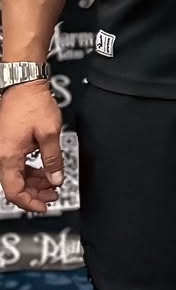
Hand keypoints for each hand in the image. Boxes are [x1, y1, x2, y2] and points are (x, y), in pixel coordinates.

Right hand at [0, 81, 63, 212]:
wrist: (24, 84)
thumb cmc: (32, 103)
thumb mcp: (49, 133)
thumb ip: (53, 159)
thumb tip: (56, 178)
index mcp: (7, 156)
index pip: (14, 191)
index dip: (29, 202)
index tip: (44, 206)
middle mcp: (1, 155)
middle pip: (15, 185)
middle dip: (35, 192)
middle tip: (53, 194)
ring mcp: (3, 149)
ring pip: (16, 175)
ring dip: (34, 181)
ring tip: (53, 183)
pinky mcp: (7, 143)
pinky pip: (17, 163)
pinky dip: (31, 169)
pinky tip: (44, 170)